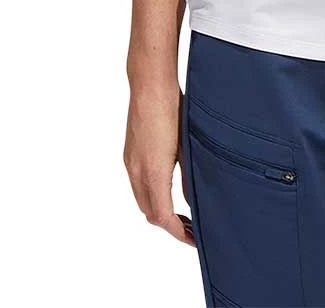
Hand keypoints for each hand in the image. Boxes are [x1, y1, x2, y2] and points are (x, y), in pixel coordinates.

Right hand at [124, 84, 193, 244]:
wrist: (150, 85)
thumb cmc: (172, 108)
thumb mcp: (187, 145)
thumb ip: (189, 176)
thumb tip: (194, 200)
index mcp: (153, 172)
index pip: (162, 216)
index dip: (177, 232)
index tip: (192, 238)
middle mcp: (136, 171)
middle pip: (150, 213)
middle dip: (170, 225)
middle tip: (191, 229)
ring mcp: (130, 162)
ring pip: (142, 199)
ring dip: (160, 211)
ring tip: (181, 214)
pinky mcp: (129, 154)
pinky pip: (138, 184)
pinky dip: (152, 195)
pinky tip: (167, 190)